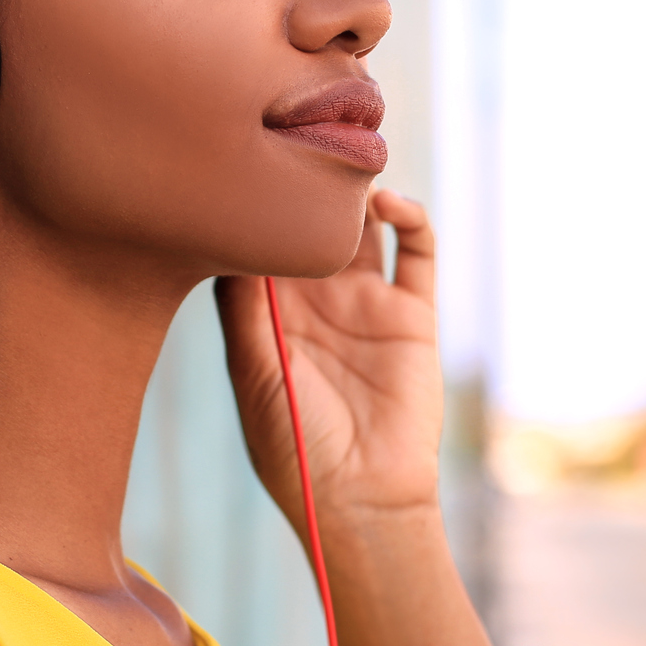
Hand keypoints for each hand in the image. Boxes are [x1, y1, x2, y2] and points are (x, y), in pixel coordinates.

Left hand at [215, 189, 443, 536]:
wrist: (362, 499)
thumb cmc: (294, 446)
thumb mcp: (253, 374)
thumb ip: (243, 307)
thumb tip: (227, 235)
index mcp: (268, 316)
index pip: (258, 242)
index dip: (253, 204)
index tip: (245, 165)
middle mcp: (317, 302)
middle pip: (310, 224)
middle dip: (306, 187)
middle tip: (300, 146)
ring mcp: (366, 304)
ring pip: (363, 227)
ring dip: (355, 195)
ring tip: (344, 173)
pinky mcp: (413, 315)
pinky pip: (418, 252)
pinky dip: (411, 218)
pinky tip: (390, 204)